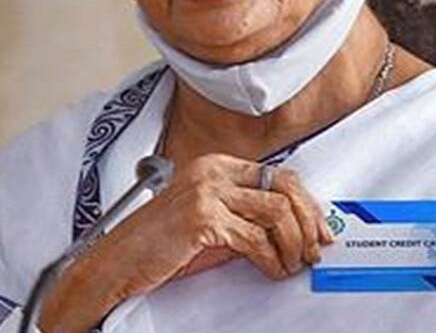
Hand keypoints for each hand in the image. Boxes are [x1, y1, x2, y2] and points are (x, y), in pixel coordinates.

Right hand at [39, 153, 332, 332]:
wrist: (116, 264)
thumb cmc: (160, 246)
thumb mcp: (211, 223)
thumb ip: (245, 216)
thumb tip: (291, 228)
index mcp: (217, 165)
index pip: (279, 175)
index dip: (307, 203)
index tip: (319, 229)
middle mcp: (213, 171)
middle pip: (285, 187)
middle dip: (308, 221)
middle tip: (314, 249)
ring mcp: (207, 191)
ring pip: (276, 212)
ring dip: (293, 244)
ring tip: (293, 264)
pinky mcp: (202, 218)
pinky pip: (255, 239)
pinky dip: (271, 259)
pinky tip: (272, 270)